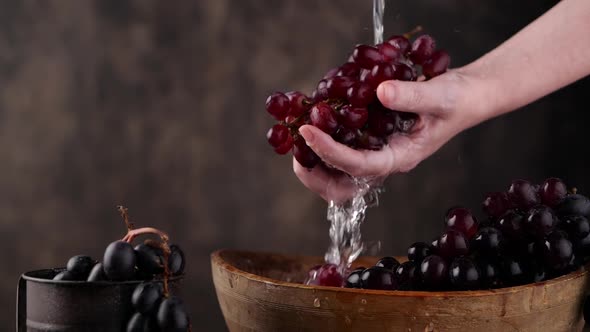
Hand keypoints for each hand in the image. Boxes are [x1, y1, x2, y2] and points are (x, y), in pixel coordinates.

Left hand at [293, 68, 486, 201]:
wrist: (467, 97)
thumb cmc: (458, 100)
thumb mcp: (440, 96)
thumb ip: (413, 96)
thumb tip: (380, 92)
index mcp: (400, 158)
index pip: (358, 166)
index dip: (329, 152)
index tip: (308, 131)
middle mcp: (384, 161)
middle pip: (342, 188)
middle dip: (315, 175)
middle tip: (296, 147)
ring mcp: (377, 153)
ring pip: (338, 175)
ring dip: (314, 161)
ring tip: (300, 133)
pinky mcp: (372, 140)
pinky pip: (342, 151)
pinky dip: (323, 142)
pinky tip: (316, 118)